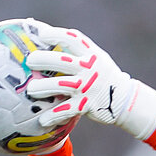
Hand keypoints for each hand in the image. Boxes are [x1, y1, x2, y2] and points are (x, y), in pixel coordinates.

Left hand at [26, 26, 155, 139]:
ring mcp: (88, 87)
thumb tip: (46, 35)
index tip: (42, 34)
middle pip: (63, 61)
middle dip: (44, 59)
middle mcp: (89, 68)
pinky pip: (66, 110)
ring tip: (30, 90)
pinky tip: (42, 120)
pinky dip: (54, 115)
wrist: (125, 99)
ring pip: (62, 85)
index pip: (72, 39)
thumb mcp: (95, 58)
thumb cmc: (102, 75)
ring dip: (44, 87)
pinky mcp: (86, 105)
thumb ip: (76, 51)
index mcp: (91, 54)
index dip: (56, 34)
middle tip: (30, 60)